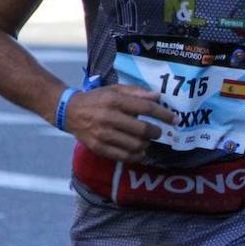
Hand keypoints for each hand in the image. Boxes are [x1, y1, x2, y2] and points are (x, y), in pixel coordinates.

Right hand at [62, 84, 177, 161]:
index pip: (146, 108)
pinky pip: (123, 156)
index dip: (163, 115)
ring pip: (135, 145)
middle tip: (158, 132)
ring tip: (146, 141)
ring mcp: (103, 134)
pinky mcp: (98, 147)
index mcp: (115, 101)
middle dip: (156, 132)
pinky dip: (136, 156)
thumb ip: (136, 92)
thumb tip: (157, 97)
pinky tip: (139, 152)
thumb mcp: (114, 89)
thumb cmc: (96, 99)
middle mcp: (109, 117)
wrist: (69, 111)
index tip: (175, 120)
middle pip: (142, 130)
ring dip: (146, 144)